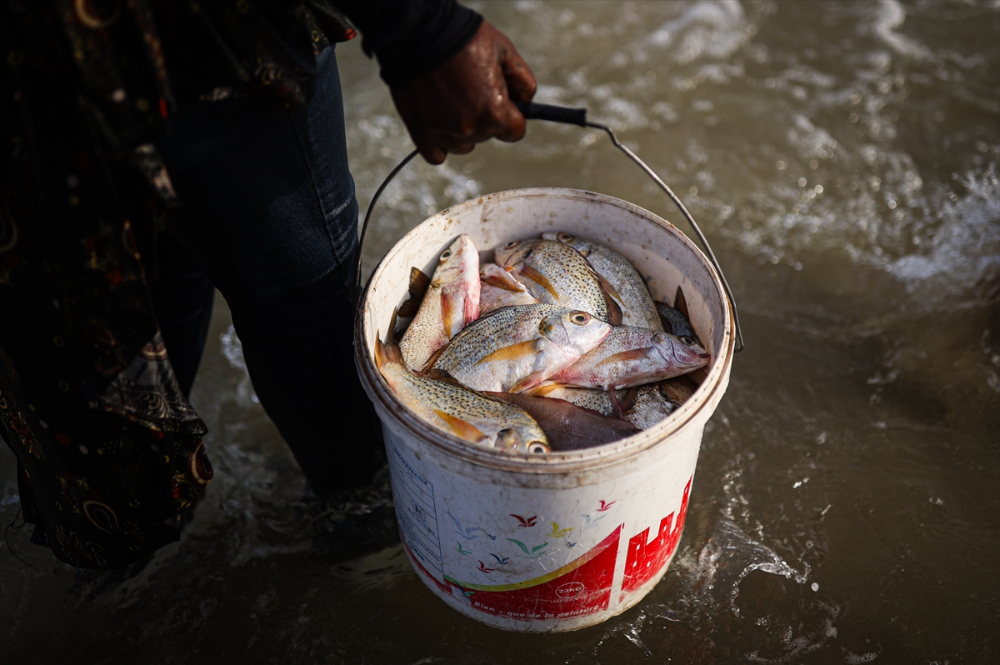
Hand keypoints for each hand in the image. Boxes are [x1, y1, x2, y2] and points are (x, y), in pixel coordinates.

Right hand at [390, 20, 536, 164]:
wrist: (418, 35)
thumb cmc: (464, 40)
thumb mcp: (504, 51)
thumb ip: (523, 81)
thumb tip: (526, 102)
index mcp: (495, 111)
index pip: (515, 132)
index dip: (511, 116)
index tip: (501, 103)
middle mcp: (472, 129)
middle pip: (487, 135)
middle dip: (484, 117)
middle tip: (469, 88)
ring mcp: (445, 134)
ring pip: (464, 145)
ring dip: (462, 130)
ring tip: (451, 101)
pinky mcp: (422, 135)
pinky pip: (437, 155)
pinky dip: (440, 143)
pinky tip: (438, 122)